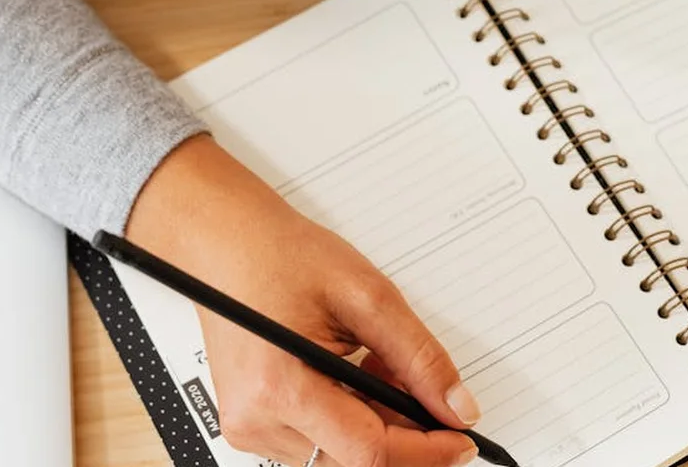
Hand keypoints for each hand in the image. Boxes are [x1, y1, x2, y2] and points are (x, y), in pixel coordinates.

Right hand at [127, 135, 480, 466]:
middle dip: (405, 436)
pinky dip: (350, 420)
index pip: (370, 453)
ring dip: (377, 426)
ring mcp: (249, 426)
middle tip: (428, 394)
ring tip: (380, 367)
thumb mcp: (367, 295)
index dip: (427, 451)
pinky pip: (317, 443)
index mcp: (281, 387)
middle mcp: (256, 419)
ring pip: (339, 457)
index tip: (461, 440)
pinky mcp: (251, 423)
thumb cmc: (281, 255)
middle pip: (355, 463)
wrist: (227, 242)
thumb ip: (419, 357)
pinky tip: (356, 377)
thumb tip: (456, 407)